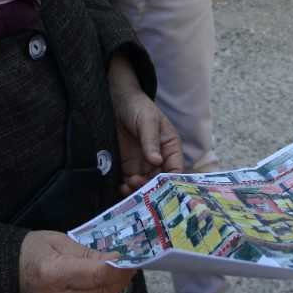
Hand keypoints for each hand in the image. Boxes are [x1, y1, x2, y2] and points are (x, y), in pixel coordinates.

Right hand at [18, 231, 133, 292]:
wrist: (5, 270)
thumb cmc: (32, 250)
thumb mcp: (58, 241)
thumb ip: (86, 252)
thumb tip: (113, 258)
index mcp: (53, 272)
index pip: (97, 274)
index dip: (119, 267)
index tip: (130, 258)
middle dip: (119, 279)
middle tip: (129, 266)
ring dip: (108, 292)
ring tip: (114, 276)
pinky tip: (97, 290)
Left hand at [108, 54, 184, 194]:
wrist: (117, 102)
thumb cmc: (138, 107)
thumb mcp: (147, 121)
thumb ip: (151, 140)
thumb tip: (156, 161)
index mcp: (170, 147)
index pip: (175, 169)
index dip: (170, 181)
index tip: (160, 188)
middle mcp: (159, 158)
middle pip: (160, 181)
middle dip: (151, 188)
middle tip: (137, 184)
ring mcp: (143, 163)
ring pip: (145, 185)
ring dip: (138, 190)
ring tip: (127, 187)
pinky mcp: (128, 166)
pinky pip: (130, 182)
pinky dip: (126, 188)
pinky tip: (121, 187)